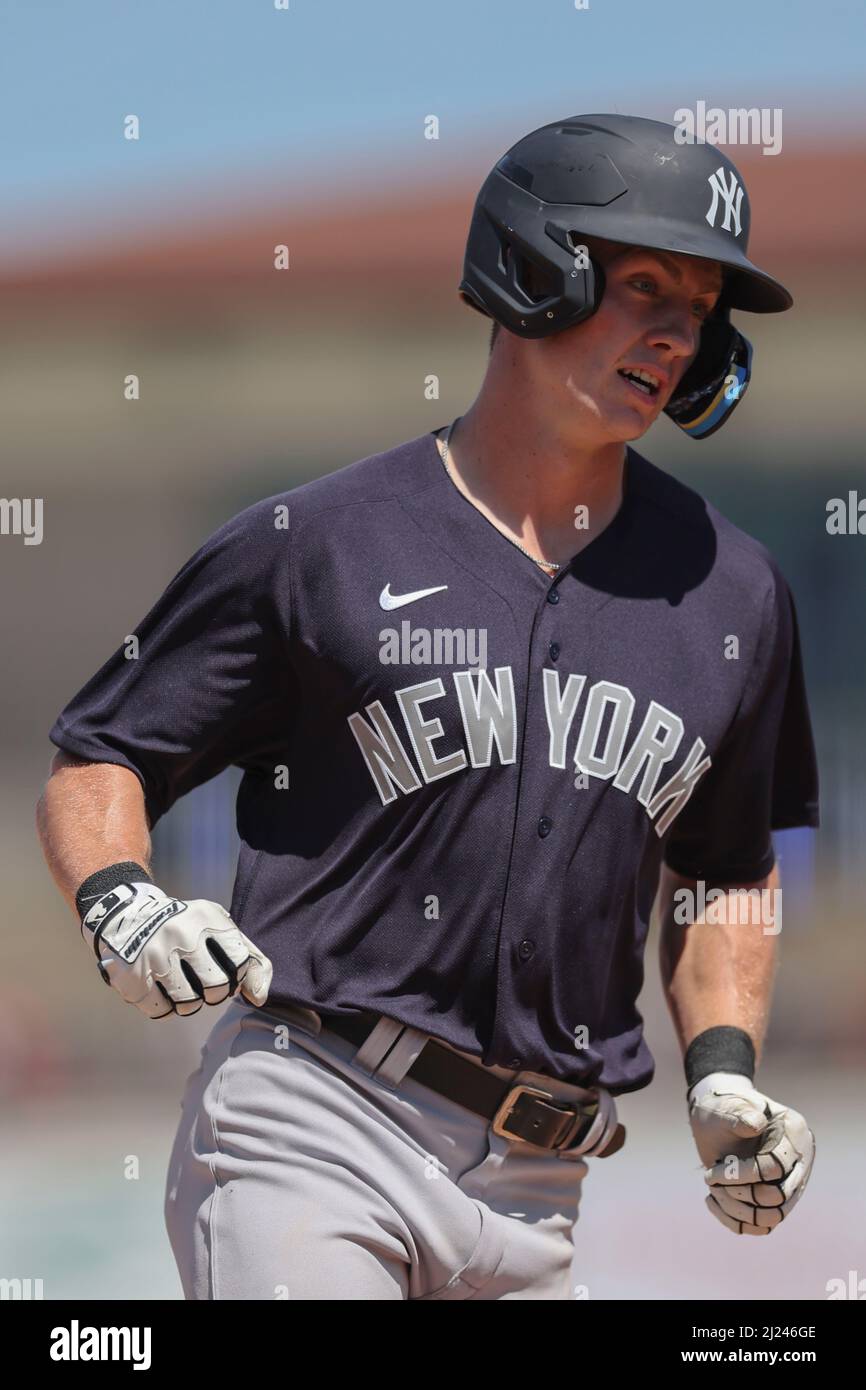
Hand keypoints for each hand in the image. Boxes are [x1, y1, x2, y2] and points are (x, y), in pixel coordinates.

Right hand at [80, 878, 272, 1018]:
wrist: (130, 916)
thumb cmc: (186, 927)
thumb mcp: (219, 928)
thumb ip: (249, 958)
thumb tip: (259, 997)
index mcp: (207, 919)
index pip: (241, 962)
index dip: (239, 975)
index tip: (229, 971)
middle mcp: (181, 935)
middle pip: (216, 988)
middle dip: (216, 993)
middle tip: (205, 983)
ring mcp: (155, 956)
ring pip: (189, 1004)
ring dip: (189, 1002)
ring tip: (182, 984)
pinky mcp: (133, 977)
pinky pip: (162, 1011)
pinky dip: (165, 1006)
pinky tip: (161, 988)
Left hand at [687, 1071, 814, 1234]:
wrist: (717, 1116)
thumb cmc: (721, 1107)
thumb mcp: (726, 1106)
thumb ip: (740, 1114)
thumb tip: (755, 1124)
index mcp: (794, 1132)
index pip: (775, 1168)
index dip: (741, 1175)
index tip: (711, 1173)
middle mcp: (799, 1160)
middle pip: (779, 1197)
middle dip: (739, 1193)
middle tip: (710, 1178)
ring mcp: (791, 1181)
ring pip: (773, 1216)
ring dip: (738, 1210)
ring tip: (712, 1191)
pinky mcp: (778, 1198)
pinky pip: (763, 1225)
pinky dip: (736, 1221)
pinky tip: (712, 1201)